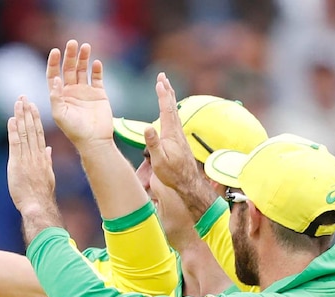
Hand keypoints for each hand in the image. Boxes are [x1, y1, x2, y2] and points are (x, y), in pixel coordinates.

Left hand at [7, 97, 62, 244]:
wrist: (38, 206)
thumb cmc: (41, 195)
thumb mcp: (48, 175)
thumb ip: (47, 160)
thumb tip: (48, 149)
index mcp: (42, 157)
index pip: (38, 133)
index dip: (35, 118)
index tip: (32, 105)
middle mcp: (36, 155)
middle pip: (32, 129)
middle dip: (28, 112)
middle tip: (23, 97)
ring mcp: (27, 159)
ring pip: (25, 133)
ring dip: (21, 117)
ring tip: (18, 103)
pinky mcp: (17, 164)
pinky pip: (15, 145)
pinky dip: (13, 131)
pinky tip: (11, 120)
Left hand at [46, 40, 114, 149]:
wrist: (94, 140)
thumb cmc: (74, 130)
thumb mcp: (59, 114)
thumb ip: (55, 96)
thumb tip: (56, 78)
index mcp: (60, 96)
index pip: (54, 75)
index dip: (53, 62)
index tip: (55, 51)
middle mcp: (71, 91)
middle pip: (69, 68)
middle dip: (70, 55)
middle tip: (72, 43)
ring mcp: (85, 92)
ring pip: (83, 70)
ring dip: (84, 58)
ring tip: (85, 46)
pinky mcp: (99, 94)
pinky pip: (97, 78)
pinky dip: (97, 70)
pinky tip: (96, 63)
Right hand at [143, 73, 201, 199]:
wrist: (186, 183)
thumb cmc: (171, 174)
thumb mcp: (159, 161)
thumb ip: (153, 144)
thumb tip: (147, 126)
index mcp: (171, 134)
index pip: (167, 110)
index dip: (163, 95)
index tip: (159, 81)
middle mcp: (176, 131)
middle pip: (172, 106)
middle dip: (167, 90)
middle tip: (162, 76)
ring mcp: (178, 135)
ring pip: (174, 112)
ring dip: (169, 98)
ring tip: (166, 87)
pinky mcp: (178, 140)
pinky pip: (174, 119)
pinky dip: (171, 109)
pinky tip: (170, 110)